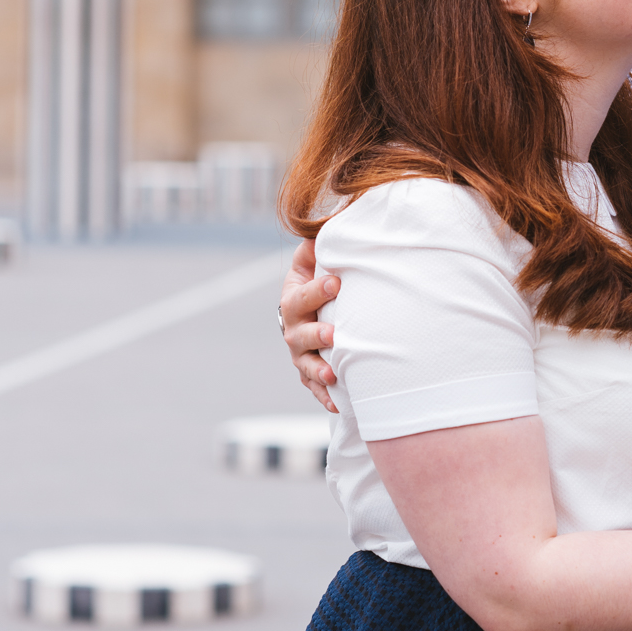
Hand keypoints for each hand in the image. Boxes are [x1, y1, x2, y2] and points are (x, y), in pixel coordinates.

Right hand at [281, 236, 338, 411]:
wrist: (317, 310)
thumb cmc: (323, 279)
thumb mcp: (314, 260)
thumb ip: (318, 246)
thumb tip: (324, 227)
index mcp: (293, 300)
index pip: (301, 296)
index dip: (316, 290)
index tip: (336, 282)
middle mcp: (293, 329)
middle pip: (299, 335)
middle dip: (316, 335)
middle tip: (334, 334)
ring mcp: (301, 354)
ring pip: (306, 365)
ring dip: (319, 370)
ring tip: (333, 373)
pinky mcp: (312, 374)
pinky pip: (316, 388)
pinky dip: (326, 396)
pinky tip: (338, 403)